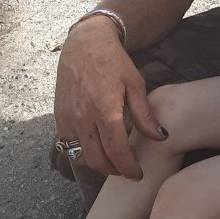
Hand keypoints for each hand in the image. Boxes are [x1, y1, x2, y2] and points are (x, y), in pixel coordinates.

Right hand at [54, 17, 163, 179]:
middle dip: (114, 171)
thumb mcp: (135, 84)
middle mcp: (83, 119)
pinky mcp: (59, 117)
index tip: (137, 174)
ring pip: (81, 157)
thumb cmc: (114, 62)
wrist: (85, 44)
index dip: (128, 168)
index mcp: (105, 111)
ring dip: (98, 164)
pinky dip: (82, 153)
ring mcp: (68, 120)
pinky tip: (96, 148)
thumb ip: (144, 114)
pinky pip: (69, 146)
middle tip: (127, 170)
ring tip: (113, 162)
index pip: (116, 152)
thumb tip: (160, 137)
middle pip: (97, 160)